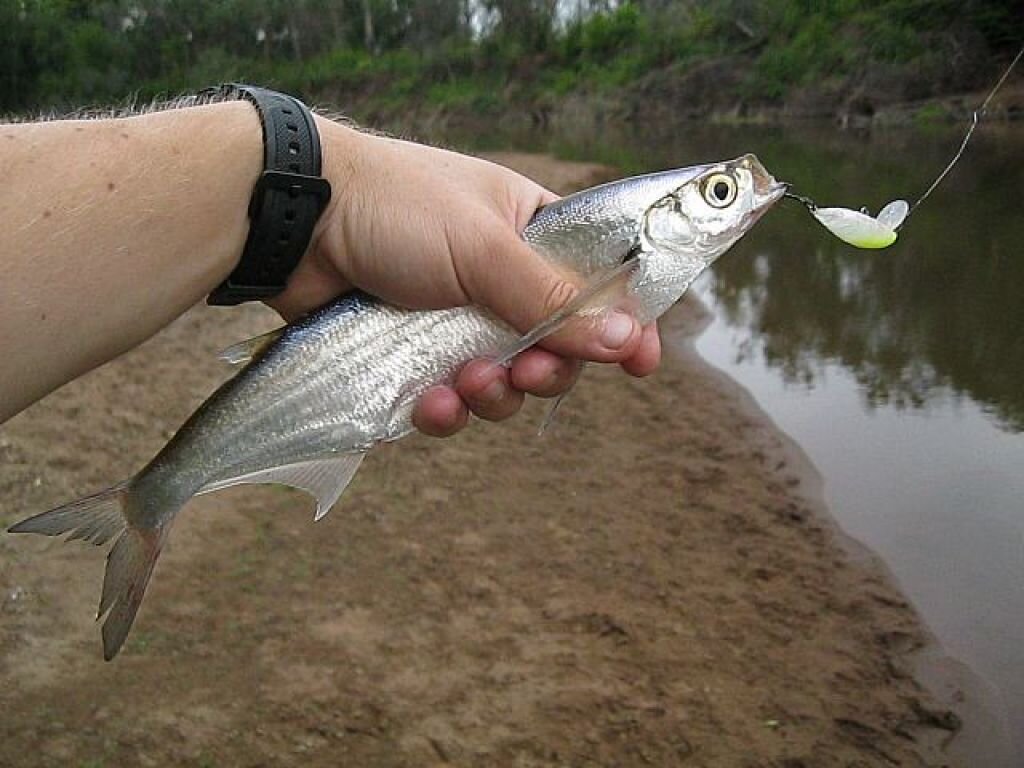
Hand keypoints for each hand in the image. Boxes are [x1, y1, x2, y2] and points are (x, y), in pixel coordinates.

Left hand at [268, 119, 660, 435]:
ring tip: (465, 384)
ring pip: (503, 386)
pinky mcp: (412, 356)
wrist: (297, 222)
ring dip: (492, 398)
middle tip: (526, 373)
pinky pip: (449, 402)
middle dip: (544, 373)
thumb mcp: (485, 247)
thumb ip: (553, 299)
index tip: (643, 364)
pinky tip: (430, 406)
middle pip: (555, 349)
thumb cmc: (396, 207)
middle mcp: (500, 280)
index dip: (623, 324)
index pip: (597, 283)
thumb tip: (628, 339)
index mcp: (530, 234)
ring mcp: (455, 321)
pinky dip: (445, 412)